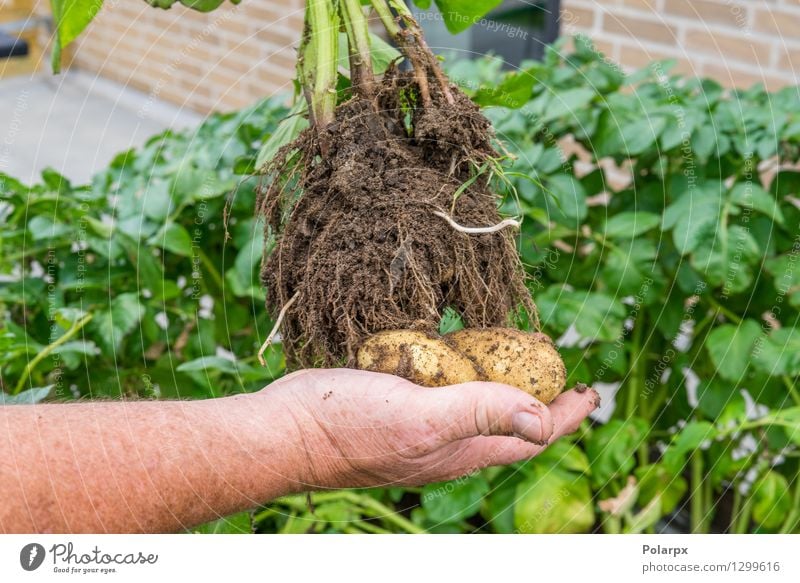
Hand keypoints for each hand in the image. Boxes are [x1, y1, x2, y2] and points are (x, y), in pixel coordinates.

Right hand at [259, 368, 599, 489]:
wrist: (287, 429)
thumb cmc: (349, 428)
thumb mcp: (422, 419)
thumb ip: (480, 412)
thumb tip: (545, 420)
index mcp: (460, 449)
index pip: (529, 435)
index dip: (565, 415)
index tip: (590, 391)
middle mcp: (445, 440)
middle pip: (506, 418)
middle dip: (538, 395)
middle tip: (556, 365)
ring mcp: (419, 421)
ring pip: (473, 400)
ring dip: (500, 379)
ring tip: (514, 352)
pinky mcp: (394, 401)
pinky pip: (439, 385)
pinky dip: (458, 366)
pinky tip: (453, 346)